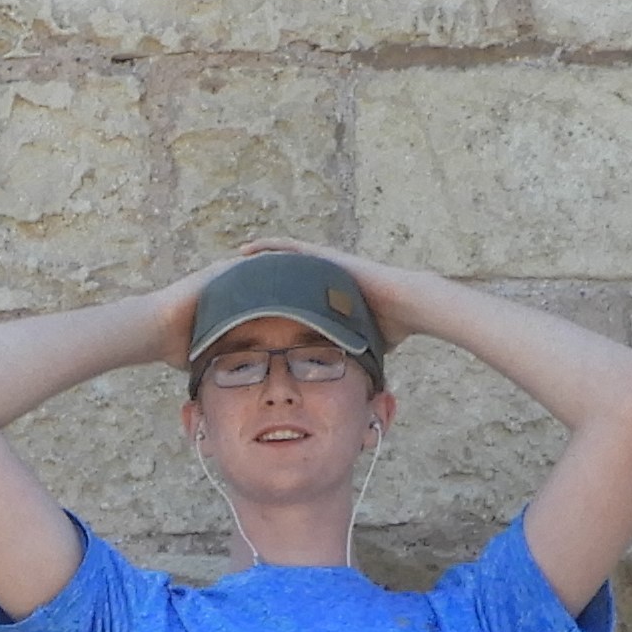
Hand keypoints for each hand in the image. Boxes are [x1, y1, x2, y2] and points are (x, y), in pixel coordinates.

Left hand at [232, 236, 418, 339]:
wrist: (406, 306)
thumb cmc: (390, 327)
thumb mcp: (359, 344)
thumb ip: (347, 356)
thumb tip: (344, 383)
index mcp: (326, 299)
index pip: (290, 299)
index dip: (266, 303)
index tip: (242, 311)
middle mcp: (322, 280)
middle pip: (281, 278)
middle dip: (254, 281)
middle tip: (225, 288)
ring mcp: (323, 266)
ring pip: (281, 260)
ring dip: (255, 261)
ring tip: (226, 264)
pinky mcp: (325, 257)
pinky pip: (290, 249)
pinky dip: (268, 247)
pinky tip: (246, 250)